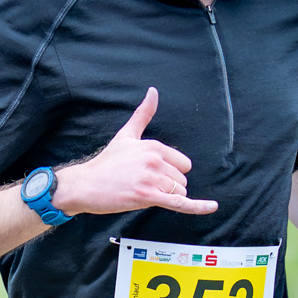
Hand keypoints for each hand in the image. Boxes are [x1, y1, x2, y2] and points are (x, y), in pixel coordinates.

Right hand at [52, 88, 217, 217]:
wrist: (85, 185)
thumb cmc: (106, 163)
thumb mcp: (126, 135)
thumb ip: (143, 114)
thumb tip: (153, 91)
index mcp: (153, 146)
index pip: (183, 164)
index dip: (171, 172)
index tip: (151, 173)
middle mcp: (154, 160)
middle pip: (182, 179)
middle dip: (167, 186)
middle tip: (142, 183)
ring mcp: (151, 179)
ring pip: (179, 192)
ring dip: (165, 197)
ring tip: (142, 191)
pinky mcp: (147, 197)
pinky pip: (180, 203)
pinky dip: (197, 207)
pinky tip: (212, 207)